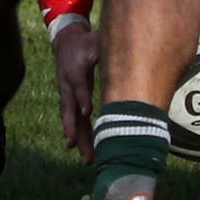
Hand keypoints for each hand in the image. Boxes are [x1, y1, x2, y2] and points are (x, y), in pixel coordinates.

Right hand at [51, 15, 101, 151]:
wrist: (66, 43)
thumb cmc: (87, 42)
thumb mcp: (97, 40)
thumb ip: (108, 49)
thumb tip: (134, 50)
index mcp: (75, 67)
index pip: (78, 84)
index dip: (82, 97)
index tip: (88, 112)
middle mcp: (68, 83)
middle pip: (70, 109)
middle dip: (75, 129)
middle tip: (79, 148)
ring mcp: (67, 93)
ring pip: (71, 119)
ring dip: (78, 138)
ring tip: (87, 158)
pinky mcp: (69, 100)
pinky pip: (72, 119)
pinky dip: (77, 134)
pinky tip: (82, 150)